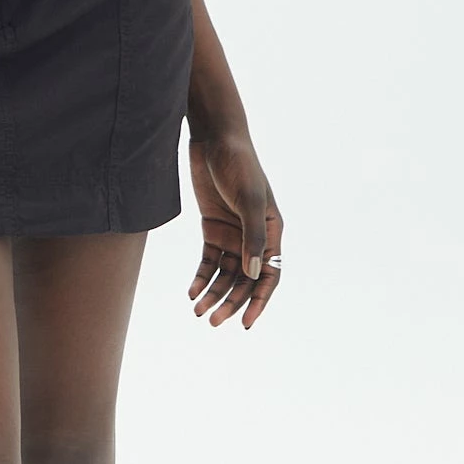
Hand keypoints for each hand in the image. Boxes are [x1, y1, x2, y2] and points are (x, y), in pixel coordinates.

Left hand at [186, 128, 282, 328]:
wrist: (214, 139)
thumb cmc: (238, 165)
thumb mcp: (248, 200)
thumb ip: (252, 236)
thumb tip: (254, 273)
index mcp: (271, 232)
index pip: (269, 275)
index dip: (259, 301)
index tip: (246, 323)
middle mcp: (254, 237)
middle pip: (244, 279)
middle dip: (230, 302)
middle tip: (212, 321)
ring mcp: (232, 234)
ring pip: (225, 274)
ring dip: (213, 293)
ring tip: (197, 311)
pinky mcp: (212, 228)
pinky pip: (208, 261)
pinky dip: (201, 278)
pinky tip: (191, 292)